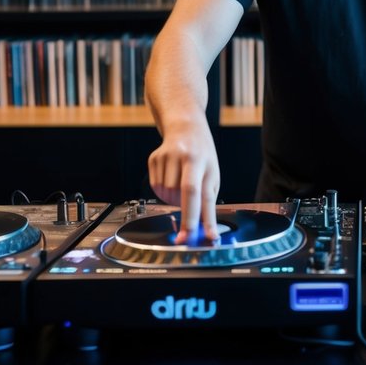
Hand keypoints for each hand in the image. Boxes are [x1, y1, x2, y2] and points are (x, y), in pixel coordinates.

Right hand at [147, 118, 220, 243]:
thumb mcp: (212, 173)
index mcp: (201, 160)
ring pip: (166, 193)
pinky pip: (156, 187)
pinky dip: (164, 191)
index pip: (199, 192)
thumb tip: (205, 230)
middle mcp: (184, 156)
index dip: (201, 217)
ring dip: (174, 200)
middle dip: (186, 219)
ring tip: (182, 186)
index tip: (203, 237)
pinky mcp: (153, 158)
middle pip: (182, 193)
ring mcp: (166, 156)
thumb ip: (207, 199)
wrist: (185, 127)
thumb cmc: (202, 155)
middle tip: (186, 237)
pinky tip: (171, 178)